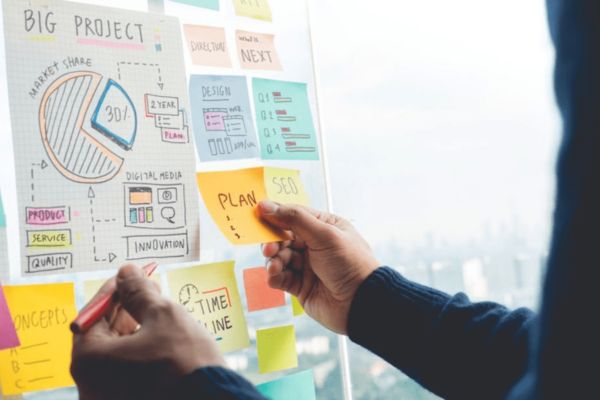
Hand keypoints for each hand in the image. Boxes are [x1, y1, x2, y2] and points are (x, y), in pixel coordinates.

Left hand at [71, 264, 224, 399]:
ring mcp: (108, 396)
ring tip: (158, 311)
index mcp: (89, 360)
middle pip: (102, 336)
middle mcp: (90, 384)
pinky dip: (140, 351)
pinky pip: (127, 371)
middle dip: (125, 310)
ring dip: (134, 329)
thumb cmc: (183, 361)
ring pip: (117, 354)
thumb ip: (139, 291)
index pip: (92, 315)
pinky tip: (160, 336)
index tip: (130, 277)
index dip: (114, 291)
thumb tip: (127, 272)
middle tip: (147, 290)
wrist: (213, 399)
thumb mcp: (163, 315)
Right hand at [259, 201, 379, 333]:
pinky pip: (281, 277)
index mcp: (324, 227)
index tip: (258, 214)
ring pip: (279, 257)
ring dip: (273, 260)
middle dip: (273, 241)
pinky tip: (275, 276)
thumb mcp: (324, 235)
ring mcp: (307, 266)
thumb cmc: (350, 263)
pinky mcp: (301, 286)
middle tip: (268, 247)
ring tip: (275, 265)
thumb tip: (266, 206)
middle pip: (283, 237)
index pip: (294, 215)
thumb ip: (294, 219)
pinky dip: (275, 276)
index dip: (276, 214)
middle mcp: (314, 245)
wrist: (362, 302)